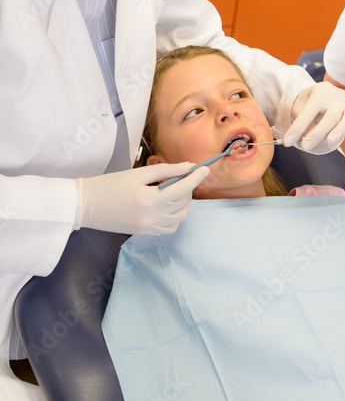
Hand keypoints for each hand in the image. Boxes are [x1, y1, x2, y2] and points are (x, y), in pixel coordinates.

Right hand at [74, 163, 209, 234]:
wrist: (84, 206)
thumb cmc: (108, 185)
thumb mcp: (136, 174)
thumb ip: (164, 171)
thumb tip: (187, 166)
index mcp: (150, 199)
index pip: (183, 189)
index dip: (196, 178)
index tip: (205, 168)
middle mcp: (152, 217)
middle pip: (183, 204)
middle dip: (188, 189)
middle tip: (184, 176)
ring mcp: (148, 228)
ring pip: (179, 218)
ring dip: (183, 204)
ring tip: (175, 191)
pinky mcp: (144, 233)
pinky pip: (169, 228)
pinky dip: (174, 217)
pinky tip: (167, 205)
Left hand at [276, 83, 344, 153]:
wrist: (323, 92)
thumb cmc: (309, 102)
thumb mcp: (301, 108)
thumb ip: (304, 122)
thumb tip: (304, 138)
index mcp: (319, 93)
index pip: (308, 112)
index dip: (297, 128)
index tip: (287, 142)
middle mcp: (335, 97)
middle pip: (331, 115)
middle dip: (318, 133)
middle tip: (305, 146)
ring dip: (340, 130)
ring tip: (330, 141)